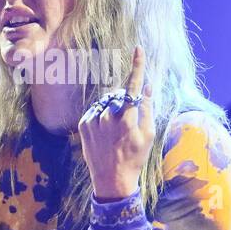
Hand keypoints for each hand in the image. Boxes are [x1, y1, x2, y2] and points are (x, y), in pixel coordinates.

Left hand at [78, 46, 155, 199]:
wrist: (111, 180)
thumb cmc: (135, 158)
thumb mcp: (148, 135)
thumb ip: (147, 109)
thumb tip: (146, 88)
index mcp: (127, 117)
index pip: (134, 85)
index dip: (137, 66)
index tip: (138, 49)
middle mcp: (108, 115)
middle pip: (119, 95)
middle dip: (125, 101)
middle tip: (129, 122)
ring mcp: (93, 119)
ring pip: (106, 102)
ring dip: (112, 109)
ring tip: (115, 132)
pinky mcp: (83, 124)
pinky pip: (95, 111)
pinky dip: (101, 116)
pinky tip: (105, 134)